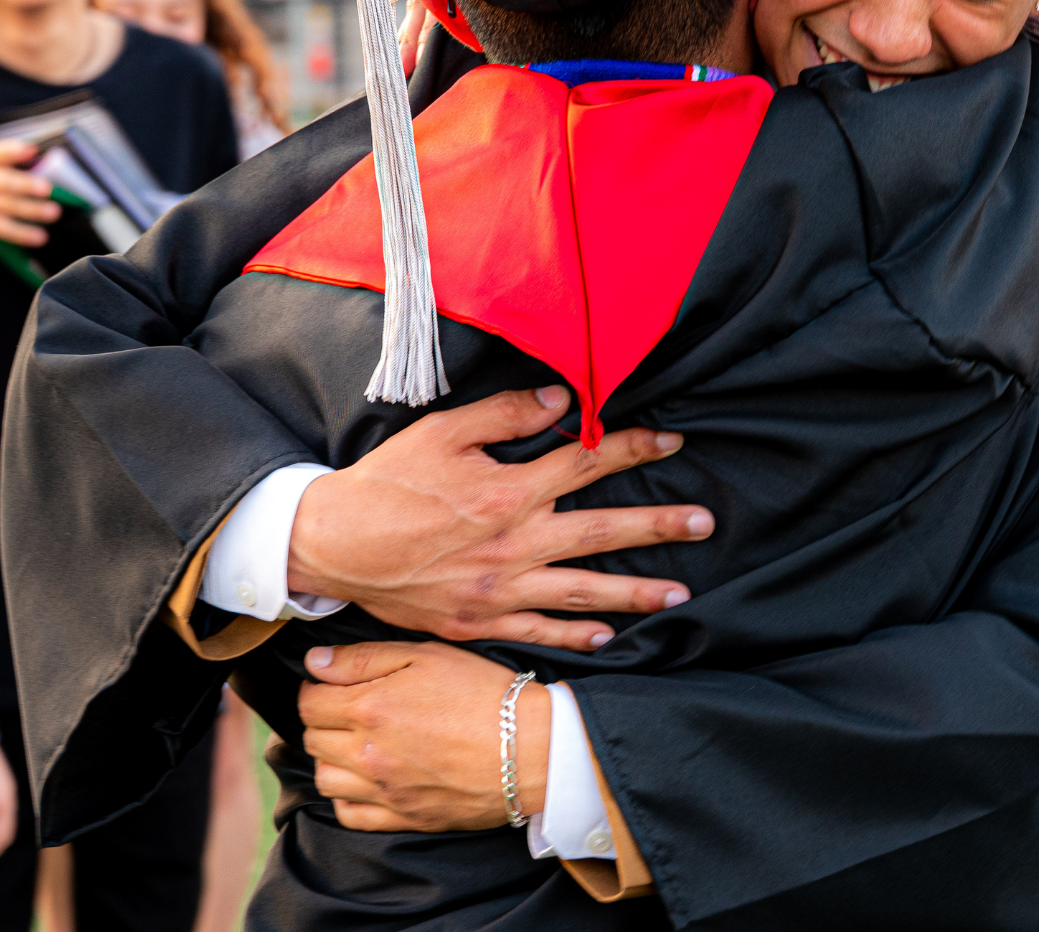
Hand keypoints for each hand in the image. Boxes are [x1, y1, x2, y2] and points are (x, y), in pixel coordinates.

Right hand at [287, 386, 712, 647]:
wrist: (332, 546)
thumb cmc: (385, 484)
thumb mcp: (440, 432)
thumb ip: (504, 415)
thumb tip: (560, 400)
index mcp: (507, 492)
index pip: (585, 463)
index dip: (632, 448)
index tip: (672, 440)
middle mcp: (513, 544)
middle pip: (601, 531)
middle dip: (659, 526)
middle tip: (706, 524)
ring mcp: (499, 589)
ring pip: (582, 591)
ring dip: (635, 591)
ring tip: (680, 593)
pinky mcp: (479, 622)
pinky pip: (540, 631)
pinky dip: (577, 636)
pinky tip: (610, 637)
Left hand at [299, 642, 547, 832]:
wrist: (533, 748)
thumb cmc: (485, 693)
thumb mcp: (428, 654)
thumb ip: (363, 658)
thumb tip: (314, 664)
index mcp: (371, 708)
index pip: (308, 702)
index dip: (315, 688)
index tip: (330, 684)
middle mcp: (369, 753)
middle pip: (312, 739)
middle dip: (322, 720)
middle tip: (347, 709)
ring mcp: (385, 790)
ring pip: (324, 779)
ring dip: (330, 759)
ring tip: (355, 744)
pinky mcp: (405, 817)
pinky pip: (350, 815)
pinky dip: (347, 797)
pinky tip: (365, 779)